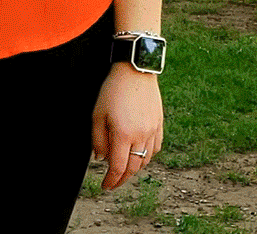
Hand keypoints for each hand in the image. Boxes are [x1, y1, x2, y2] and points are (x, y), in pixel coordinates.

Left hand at [92, 63, 163, 189]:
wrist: (136, 70)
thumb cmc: (113, 90)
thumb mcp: (97, 113)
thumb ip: (98, 139)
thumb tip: (101, 159)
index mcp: (123, 134)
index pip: (118, 168)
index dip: (111, 180)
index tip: (105, 186)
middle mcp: (141, 136)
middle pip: (133, 168)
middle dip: (122, 179)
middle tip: (113, 182)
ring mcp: (152, 131)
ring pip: (145, 160)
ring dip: (135, 169)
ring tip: (125, 170)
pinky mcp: (159, 124)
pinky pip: (155, 149)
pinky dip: (147, 157)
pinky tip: (140, 155)